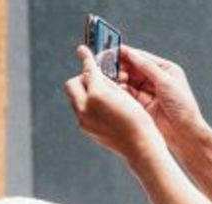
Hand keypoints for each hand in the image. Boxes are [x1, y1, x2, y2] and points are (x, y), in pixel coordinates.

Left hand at [63, 45, 164, 163]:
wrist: (139, 145)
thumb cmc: (138, 117)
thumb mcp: (124, 94)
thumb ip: (106, 81)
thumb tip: (94, 73)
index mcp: (96, 95)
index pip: (88, 70)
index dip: (86, 58)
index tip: (82, 50)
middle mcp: (85, 108)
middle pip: (72, 85)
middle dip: (82, 79)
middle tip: (96, 79)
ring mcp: (83, 120)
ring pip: (76, 98)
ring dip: (85, 93)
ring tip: (103, 95)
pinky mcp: (85, 129)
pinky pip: (81, 111)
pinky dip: (88, 105)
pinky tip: (104, 108)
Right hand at [117, 46, 205, 137]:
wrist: (184, 132)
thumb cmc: (182, 105)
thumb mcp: (165, 81)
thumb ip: (147, 67)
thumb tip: (131, 54)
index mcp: (165, 69)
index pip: (142, 58)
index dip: (127, 54)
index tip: (111, 51)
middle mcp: (156, 79)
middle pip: (133, 69)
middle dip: (120, 67)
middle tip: (106, 65)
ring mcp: (148, 93)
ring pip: (129, 81)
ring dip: (119, 79)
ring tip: (109, 77)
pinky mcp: (141, 105)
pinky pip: (128, 94)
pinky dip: (120, 91)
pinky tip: (115, 89)